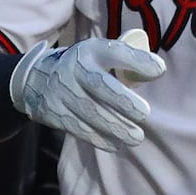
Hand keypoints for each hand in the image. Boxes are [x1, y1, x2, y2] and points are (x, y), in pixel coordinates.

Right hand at [9, 29, 164, 150]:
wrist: (37, 78)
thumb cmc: (85, 67)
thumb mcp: (100, 55)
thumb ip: (126, 61)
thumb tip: (157, 71)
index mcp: (91, 50)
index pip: (115, 51)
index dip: (137, 60)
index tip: (159, 70)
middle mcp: (74, 68)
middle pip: (99, 85)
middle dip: (123, 100)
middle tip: (144, 114)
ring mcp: (61, 91)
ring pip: (89, 111)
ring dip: (115, 126)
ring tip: (136, 137)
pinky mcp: (53, 112)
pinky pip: (78, 128)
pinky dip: (98, 138)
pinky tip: (116, 144)